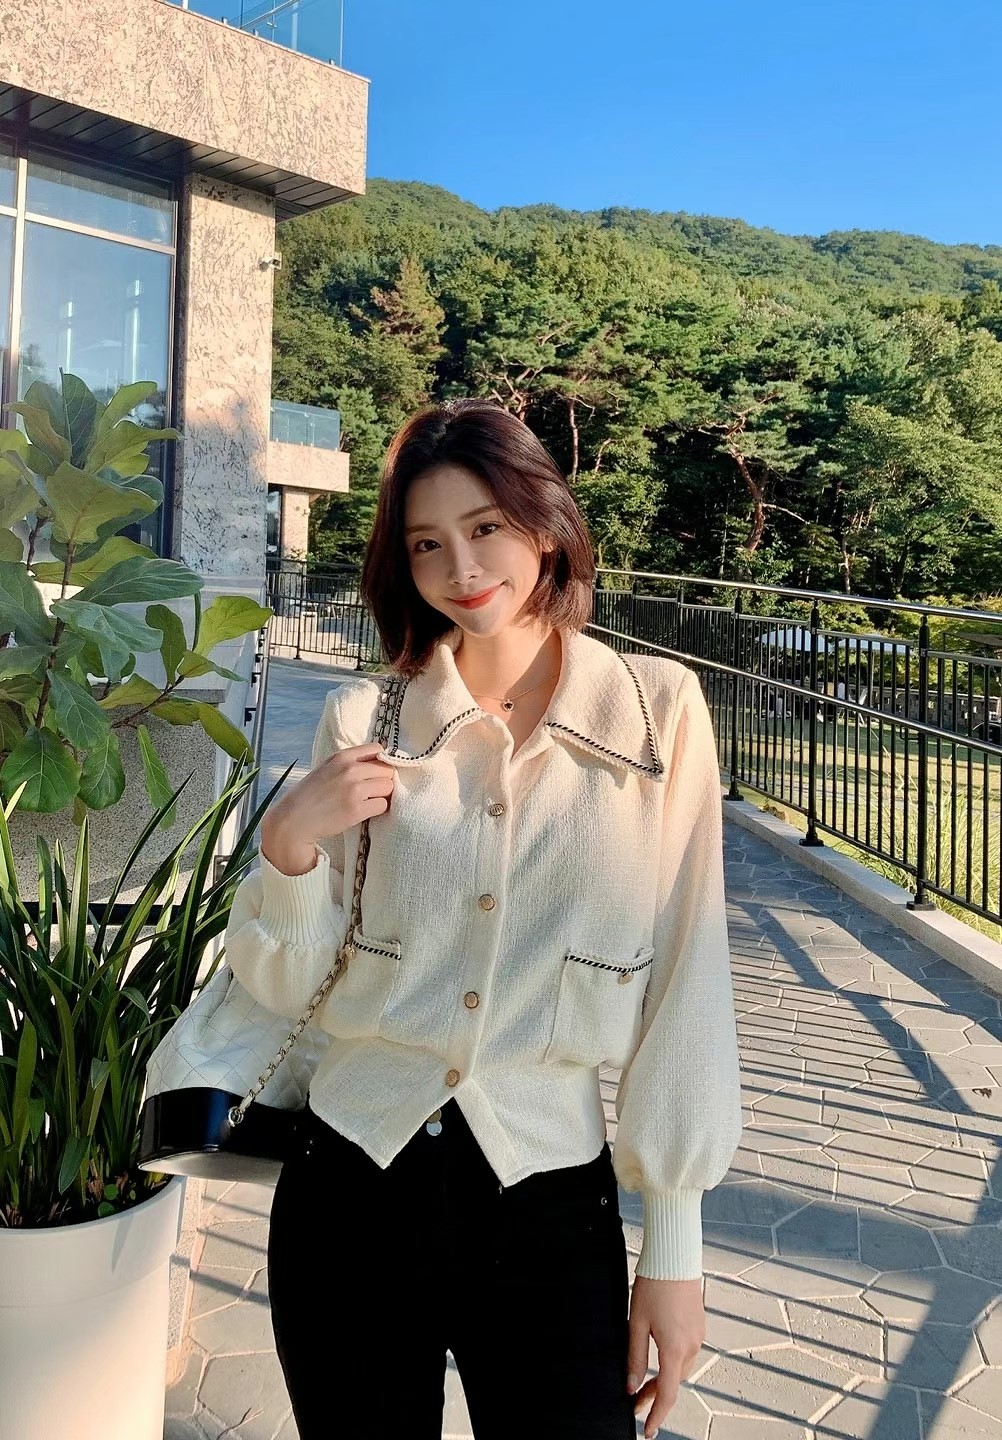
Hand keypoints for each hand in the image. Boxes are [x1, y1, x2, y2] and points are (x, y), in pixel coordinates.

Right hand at [261, 741, 394, 875]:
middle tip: (371, 791)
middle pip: (387, 770)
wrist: (293, 820)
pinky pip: (382, 805)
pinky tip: (365, 812)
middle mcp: (350, 770)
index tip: (375, 772)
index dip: (380, 762)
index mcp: (341, 757)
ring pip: (388, 787)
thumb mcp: (326, 768)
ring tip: (367, 802)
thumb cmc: (309, 795)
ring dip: (382, 795)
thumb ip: (348, 763)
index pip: (377, 749)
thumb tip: (376, 762)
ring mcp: (354, 790)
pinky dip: (377, 810)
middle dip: (382, 780)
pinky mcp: (356, 810)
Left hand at [627, 1276, 704, 1437]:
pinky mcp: (699, 1325)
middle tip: (636, 1403)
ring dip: (665, 1379)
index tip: (648, 1429)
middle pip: (675, 1382)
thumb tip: (632, 1385)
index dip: (657, 1415)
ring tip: (645, 1384)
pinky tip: (660, 1358)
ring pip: (681, 1368)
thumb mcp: (636, 1323)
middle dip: (656, 1397)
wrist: (674, 1256)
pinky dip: (673, 1363)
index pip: (668, 1394)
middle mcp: (691, 1346)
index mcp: (675, 1348)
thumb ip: (634, 1358)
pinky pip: (687, 1353)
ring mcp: (698, 1335)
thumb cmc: (654, 1285)